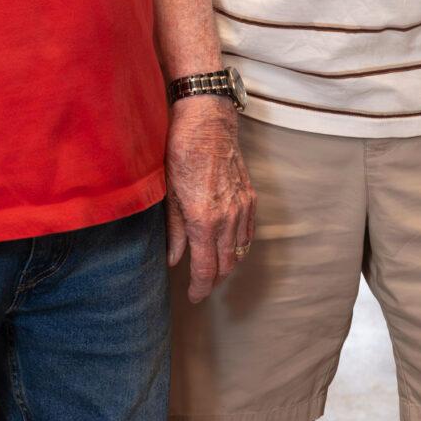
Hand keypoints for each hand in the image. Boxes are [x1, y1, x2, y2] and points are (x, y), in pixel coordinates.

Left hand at [166, 95, 254, 301]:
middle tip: (201, 286)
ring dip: (227, 265)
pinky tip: (230, 247)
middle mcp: (228, 219)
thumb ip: (173, 232)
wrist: (207, 123)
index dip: (200, 288)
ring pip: (240, 251)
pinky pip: (249, 232)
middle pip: (225, 265)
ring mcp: (243, 208)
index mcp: (204, 221)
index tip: (194, 297)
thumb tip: (174, 260)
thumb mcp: (169, 195)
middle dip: (213, 280)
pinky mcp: (251, 197)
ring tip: (213, 270)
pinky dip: (240, 246)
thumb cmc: (182, 154)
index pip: (206, 269)